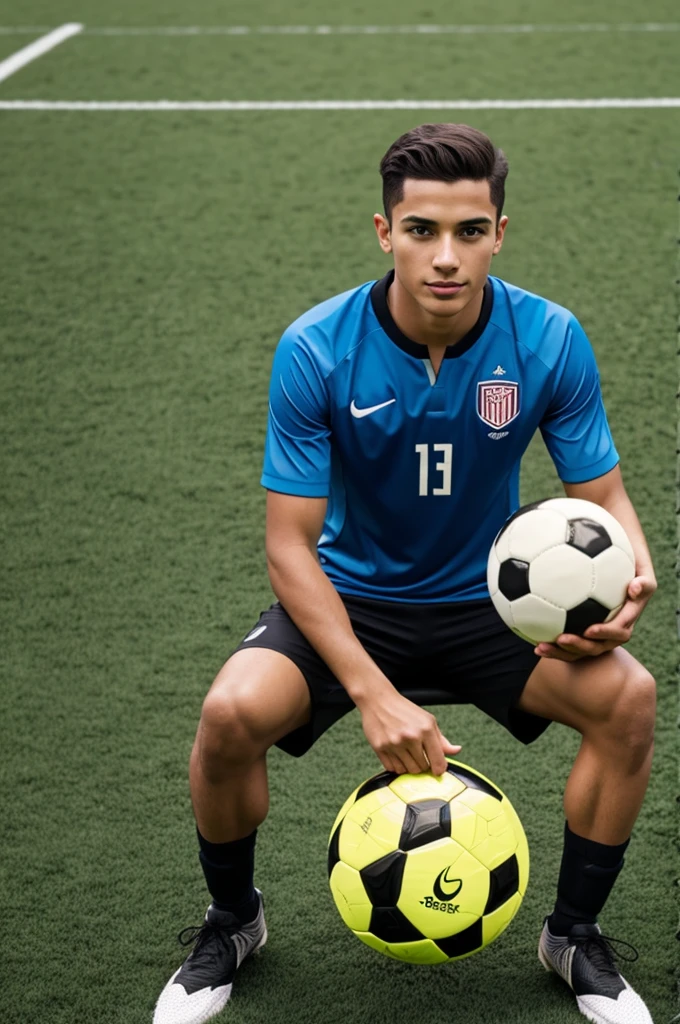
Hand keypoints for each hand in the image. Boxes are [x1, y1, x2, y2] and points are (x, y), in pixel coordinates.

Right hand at [359, 688, 460, 775]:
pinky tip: (396, 754)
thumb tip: (457, 751)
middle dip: (422, 764)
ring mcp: (394, 743)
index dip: (439, 769)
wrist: (377, 700)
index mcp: (426, 729)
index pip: (438, 761)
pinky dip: (396, 765)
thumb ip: (441, 739)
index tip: (437, 769)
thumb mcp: (427, 720)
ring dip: (409, 766)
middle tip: (418, 755)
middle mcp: (411, 737)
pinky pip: (392, 768)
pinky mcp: (380, 748)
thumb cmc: (404, 710)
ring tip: (406, 754)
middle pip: (422, 768)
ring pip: (407, 771)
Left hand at [534, 574, 656, 661]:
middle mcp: (611, 632)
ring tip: (540, 647)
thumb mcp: (642, 569)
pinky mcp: (580, 634)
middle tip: (561, 639)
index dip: (605, 633)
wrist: (616, 564)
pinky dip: (552, 646)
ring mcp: (595, 634)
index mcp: (627, 619)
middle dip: (579, 646)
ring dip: (560, 652)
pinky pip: (566, 644)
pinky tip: (534, 643)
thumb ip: (644, 581)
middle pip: (597, 646)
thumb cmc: (630, 564)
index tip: (589, 630)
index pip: (619, 632)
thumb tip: (635, 587)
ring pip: (579, 650)